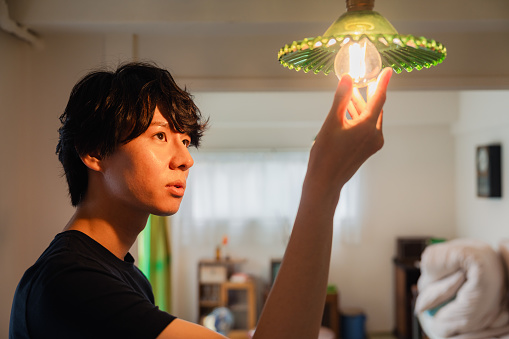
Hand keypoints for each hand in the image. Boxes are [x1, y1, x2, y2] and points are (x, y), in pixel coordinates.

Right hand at [306, 67, 392, 197]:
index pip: (379, 98)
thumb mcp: (331, 122)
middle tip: (358, 81)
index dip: (382, 82)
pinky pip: (366, 128)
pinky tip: (346, 114)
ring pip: (369, 119)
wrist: (325, 181)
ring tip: (347, 96)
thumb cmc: (325, 154)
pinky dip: (358, 119)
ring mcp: (372, 144)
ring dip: (359, 107)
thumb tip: (348, 78)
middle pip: (374, 108)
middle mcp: (375, 135)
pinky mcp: (367, 149)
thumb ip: (341, 98)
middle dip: (365, 95)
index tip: (387, 70)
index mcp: (368, 127)